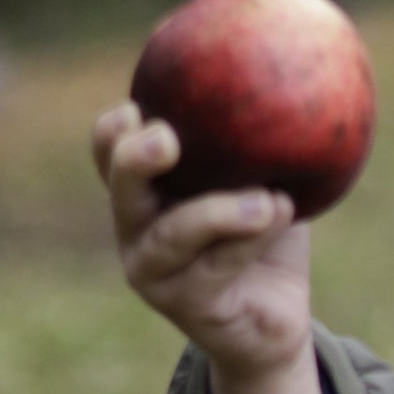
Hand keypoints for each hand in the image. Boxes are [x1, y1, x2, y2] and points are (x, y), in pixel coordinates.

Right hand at [92, 101, 325, 393]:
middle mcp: (139, 233)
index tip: (136, 104)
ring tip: (269, 197)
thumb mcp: (260, 184)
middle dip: (137, 158)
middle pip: (122, 189)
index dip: (112, 132)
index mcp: (146, 196)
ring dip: (221, 209)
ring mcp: (156, 274)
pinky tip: (280, 211)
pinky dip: (251, 237)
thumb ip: (255, 143)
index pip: (109, 156)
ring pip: (176, 232)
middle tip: (168, 137)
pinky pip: (218, 265)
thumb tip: (284, 69)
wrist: (277, 323)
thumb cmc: (265, 244)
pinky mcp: (188, 306)